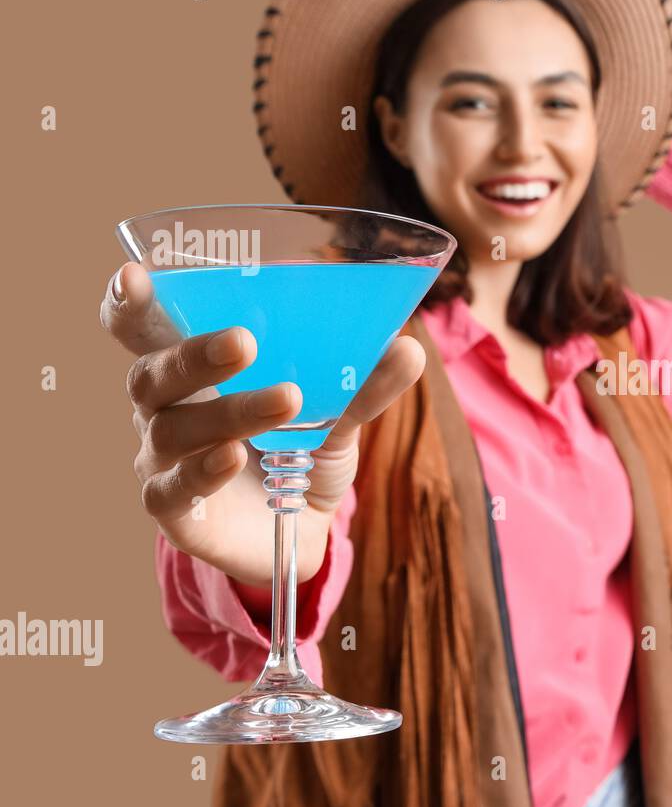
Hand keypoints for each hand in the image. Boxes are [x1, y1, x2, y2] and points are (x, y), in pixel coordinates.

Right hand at [100, 260, 425, 587]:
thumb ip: (363, 382)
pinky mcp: (175, 512)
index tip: (134, 276)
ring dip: (229, 411)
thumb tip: (407, 348)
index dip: (129, 303)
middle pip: (153, 374)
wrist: (299, 530)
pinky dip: (203, 471)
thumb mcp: (338, 413)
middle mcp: (164, 409)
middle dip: (194, 354)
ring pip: (173, 430)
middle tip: (244, 342)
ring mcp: (162, 461)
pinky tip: (233, 457)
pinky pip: (174, 489)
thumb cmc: (300, 450)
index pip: (141, 327)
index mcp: (192, 369)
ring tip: (286, 401)